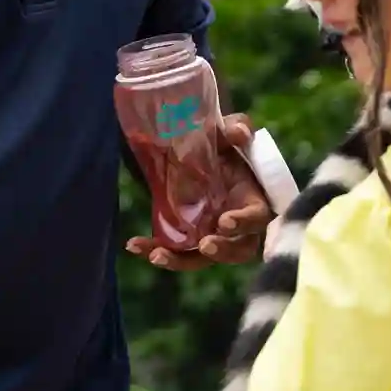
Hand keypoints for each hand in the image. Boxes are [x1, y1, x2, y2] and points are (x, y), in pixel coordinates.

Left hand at [127, 114, 274, 270]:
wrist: (200, 155)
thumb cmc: (224, 148)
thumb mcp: (229, 134)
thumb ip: (236, 129)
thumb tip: (239, 132)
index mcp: (252, 201)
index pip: (257, 217)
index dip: (244, 221)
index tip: (225, 222)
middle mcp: (236, 227)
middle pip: (237, 250)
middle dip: (222, 250)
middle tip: (205, 245)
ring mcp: (211, 236)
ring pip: (202, 259)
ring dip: (181, 260)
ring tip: (157, 256)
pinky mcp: (188, 239)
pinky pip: (173, 251)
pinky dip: (154, 250)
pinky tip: (134, 246)